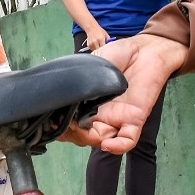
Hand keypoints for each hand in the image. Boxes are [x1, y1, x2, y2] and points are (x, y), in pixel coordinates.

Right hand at [63, 34, 186, 153]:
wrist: (144, 48)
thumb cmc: (118, 54)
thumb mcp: (90, 65)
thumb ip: (78, 81)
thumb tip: (63, 94)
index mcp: (86, 101)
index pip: (70, 121)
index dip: (60, 124)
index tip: (51, 119)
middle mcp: (99, 114)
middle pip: (81, 135)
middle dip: (71, 133)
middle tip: (65, 124)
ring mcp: (117, 118)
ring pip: (100, 140)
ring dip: (88, 139)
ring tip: (80, 130)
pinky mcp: (134, 119)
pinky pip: (126, 140)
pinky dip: (117, 146)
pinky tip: (107, 144)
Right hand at [82, 26, 110, 50]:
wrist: (91, 28)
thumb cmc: (99, 30)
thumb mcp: (106, 34)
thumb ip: (109, 40)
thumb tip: (111, 45)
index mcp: (101, 39)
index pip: (104, 47)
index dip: (106, 49)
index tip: (107, 49)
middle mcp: (96, 42)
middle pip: (100, 50)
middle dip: (102, 50)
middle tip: (103, 48)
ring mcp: (92, 44)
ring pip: (96, 50)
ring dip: (98, 49)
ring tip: (99, 45)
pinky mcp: (89, 45)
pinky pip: (93, 49)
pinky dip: (94, 48)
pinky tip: (95, 45)